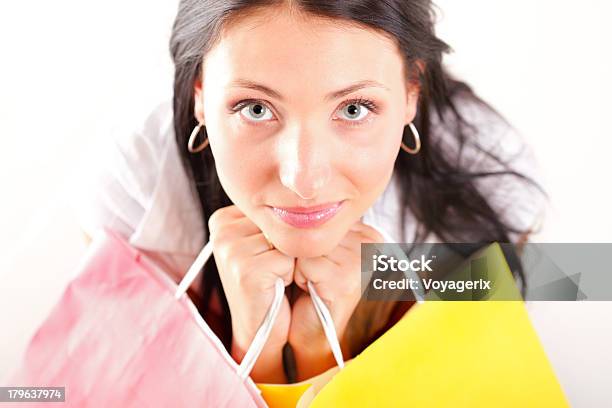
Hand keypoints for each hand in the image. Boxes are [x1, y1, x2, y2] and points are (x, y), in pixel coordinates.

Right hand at [208, 205, 293, 382]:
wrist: (261, 329)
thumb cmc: (271, 283)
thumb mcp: (269, 242)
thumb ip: (275, 218)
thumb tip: (306, 195)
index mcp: (224, 218)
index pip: (273, 206)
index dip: (284, 230)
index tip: (273, 252)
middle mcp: (221, 228)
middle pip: (279, 219)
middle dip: (288, 244)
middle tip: (275, 268)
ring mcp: (229, 248)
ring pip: (286, 238)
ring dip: (291, 259)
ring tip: (275, 276)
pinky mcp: (244, 269)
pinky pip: (287, 258)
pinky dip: (290, 274)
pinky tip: (275, 286)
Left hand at [288, 220, 383, 379]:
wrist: (309, 329)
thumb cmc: (307, 283)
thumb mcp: (316, 245)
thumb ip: (316, 220)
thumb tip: (295, 190)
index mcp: (367, 231)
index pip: (323, 211)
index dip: (306, 233)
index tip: (313, 256)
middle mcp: (372, 242)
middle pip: (316, 225)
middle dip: (302, 249)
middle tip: (311, 272)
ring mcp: (362, 262)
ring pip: (309, 243)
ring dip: (299, 263)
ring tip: (312, 280)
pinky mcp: (347, 281)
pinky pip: (306, 263)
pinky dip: (300, 276)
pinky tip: (311, 289)